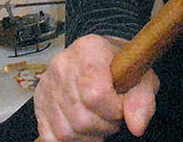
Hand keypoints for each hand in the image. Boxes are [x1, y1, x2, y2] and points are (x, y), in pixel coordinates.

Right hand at [34, 34, 159, 140]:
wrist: (103, 57)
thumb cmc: (123, 67)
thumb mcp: (142, 78)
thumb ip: (142, 100)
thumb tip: (136, 126)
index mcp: (89, 50)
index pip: (95, 94)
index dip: (113, 109)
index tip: (121, 106)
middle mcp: (62, 64)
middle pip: (82, 117)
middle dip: (104, 125)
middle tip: (111, 115)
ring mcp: (47, 84)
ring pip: (67, 131)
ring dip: (89, 135)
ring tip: (99, 119)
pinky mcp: (39, 102)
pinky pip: (54, 137)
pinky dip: (72, 139)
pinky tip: (84, 126)